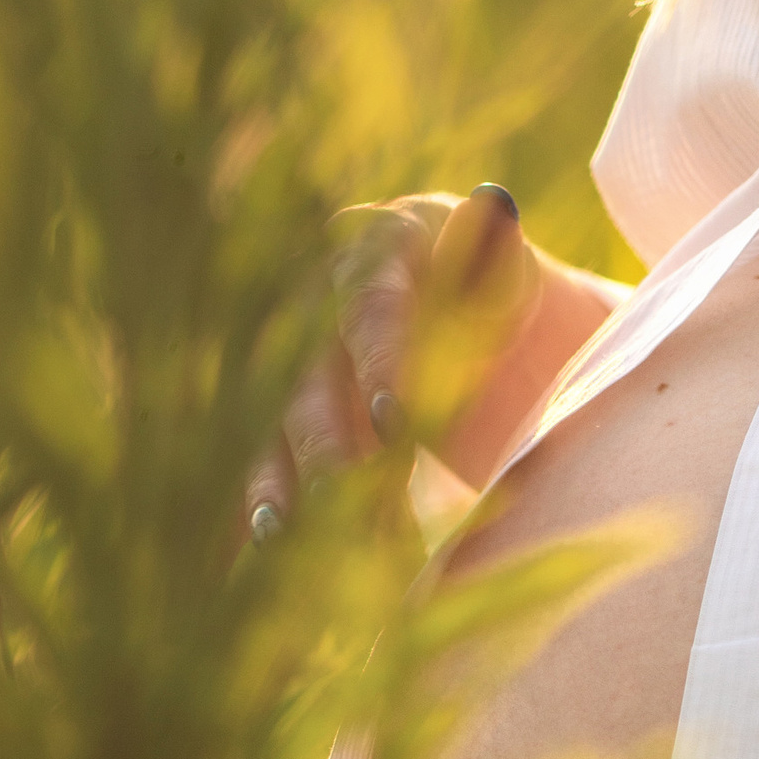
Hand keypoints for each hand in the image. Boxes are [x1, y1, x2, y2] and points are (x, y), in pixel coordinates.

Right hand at [246, 184, 535, 543]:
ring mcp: (283, 361)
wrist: (469, 329)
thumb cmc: (491, 288)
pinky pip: (254, 466)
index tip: (397, 421)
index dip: (380, 362)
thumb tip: (495, 205)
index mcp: (374, 247)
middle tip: (353, 509)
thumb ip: (495, 245)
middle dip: (330, 450)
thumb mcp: (504, 265)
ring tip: (283, 539)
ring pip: (271, 428)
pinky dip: (254, 508)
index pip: (371, 304)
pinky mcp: (271, 419)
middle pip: (311, 378)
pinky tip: (254, 554)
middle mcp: (314, 297)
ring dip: (279, 486)